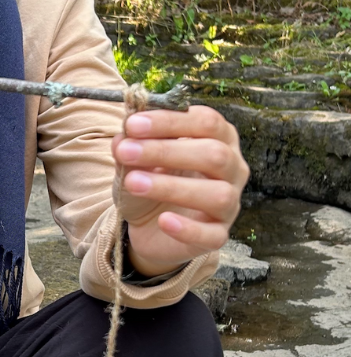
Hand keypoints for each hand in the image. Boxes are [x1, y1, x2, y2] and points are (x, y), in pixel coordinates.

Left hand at [114, 105, 248, 275]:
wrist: (149, 223)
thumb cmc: (151, 176)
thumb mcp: (136, 156)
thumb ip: (132, 143)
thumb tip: (124, 137)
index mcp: (218, 137)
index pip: (206, 122)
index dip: (170, 121)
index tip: (132, 124)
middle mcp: (232, 168)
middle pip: (214, 154)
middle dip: (166, 151)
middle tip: (126, 152)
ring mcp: (230, 204)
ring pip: (218, 194)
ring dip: (172, 186)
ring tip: (133, 182)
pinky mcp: (219, 235)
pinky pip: (213, 235)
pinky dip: (188, 229)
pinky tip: (163, 221)